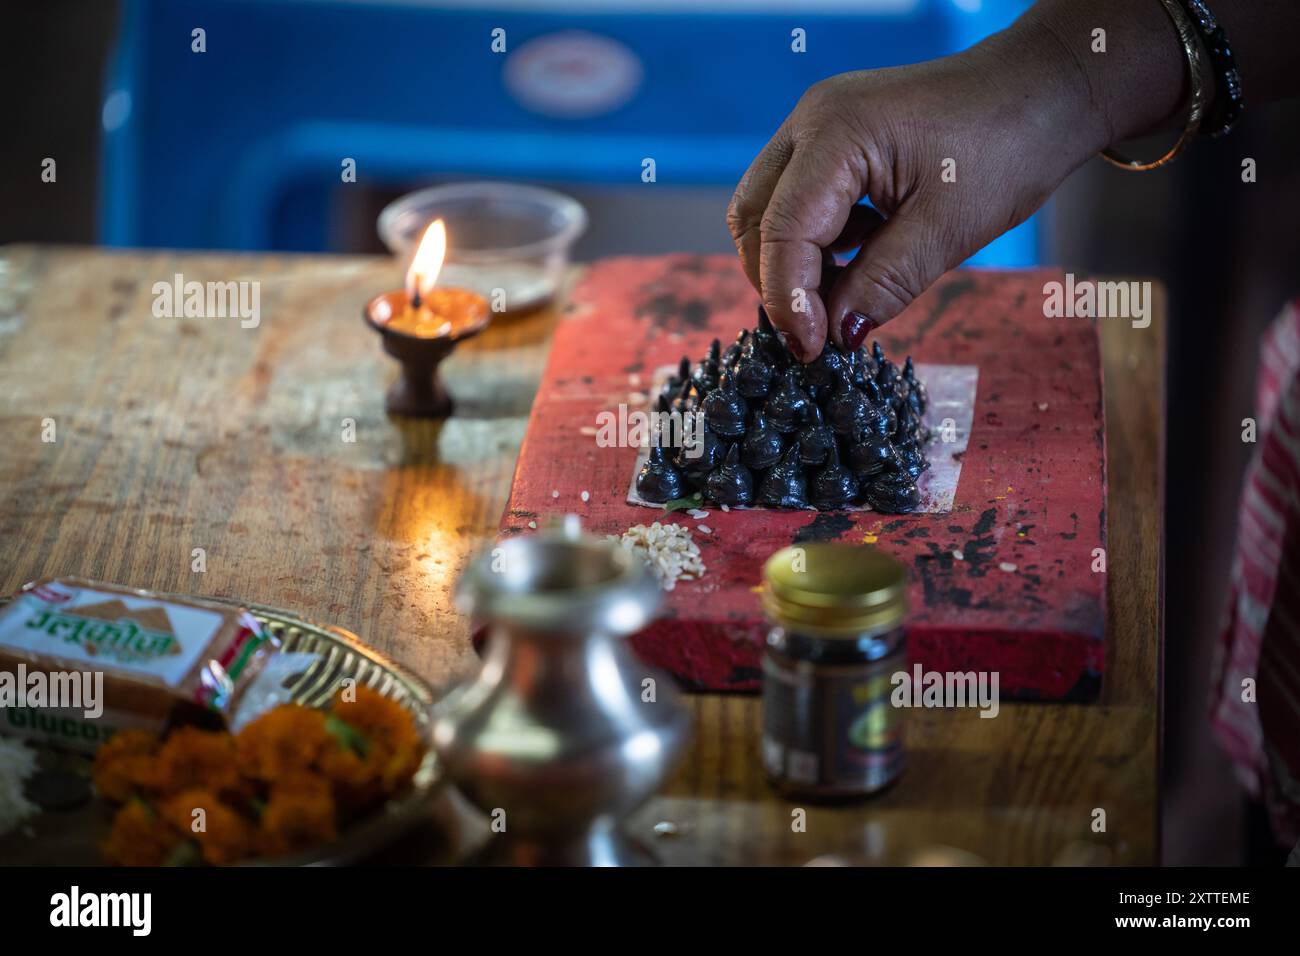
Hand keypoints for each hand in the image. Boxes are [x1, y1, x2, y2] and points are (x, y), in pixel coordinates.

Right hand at [726, 22, 1116, 359]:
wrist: (1046, 91)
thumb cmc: (1009, 146)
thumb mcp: (947, 231)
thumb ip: (882, 285)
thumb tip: (834, 335)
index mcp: (837, 133)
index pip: (782, 231)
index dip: (789, 300)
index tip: (810, 350)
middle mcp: (812, 120)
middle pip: (753, 217)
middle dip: (777, 281)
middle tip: (816, 332)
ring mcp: (818, 125)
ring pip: (767, 209)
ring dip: (793, 262)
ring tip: (843, 296)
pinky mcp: (833, 138)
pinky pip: (797, 198)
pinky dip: (814, 241)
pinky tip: (860, 257)